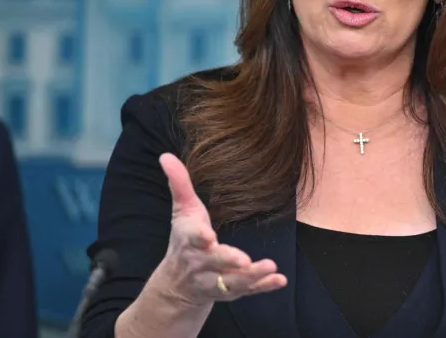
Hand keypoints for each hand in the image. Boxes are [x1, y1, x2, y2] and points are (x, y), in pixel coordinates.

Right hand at [153, 153, 286, 305]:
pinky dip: (263, 286)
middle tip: (243, 260)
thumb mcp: (182, 212)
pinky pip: (248, 291)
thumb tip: (165, 155)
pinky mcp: (232, 291)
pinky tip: (279, 279)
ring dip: (252, 276)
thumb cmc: (183, 240)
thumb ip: (179, 184)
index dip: (200, 237)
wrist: (177, 286)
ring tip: (270, 267)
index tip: (208, 236)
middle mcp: (201, 263)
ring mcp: (216, 279)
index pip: (193, 238)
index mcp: (190, 241)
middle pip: (214, 262)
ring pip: (233, 281)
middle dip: (227, 260)